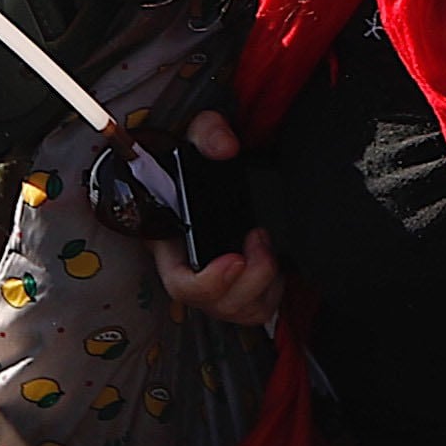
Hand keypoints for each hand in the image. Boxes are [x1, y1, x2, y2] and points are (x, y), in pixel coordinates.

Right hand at [151, 109, 282, 323]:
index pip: (182, 283)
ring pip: (240, 311)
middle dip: (247, 281)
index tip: (234, 258)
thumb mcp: (196, 135)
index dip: (208, 281)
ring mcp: (218, 283)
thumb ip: (208, 133)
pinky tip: (274, 261)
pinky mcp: (242, 286)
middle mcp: (194, 271)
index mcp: (171, 244)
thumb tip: (226, 147)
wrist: (212, 175)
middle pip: (215, 304)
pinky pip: (260, 308)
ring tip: (267, 248)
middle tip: (260, 241)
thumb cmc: (196, 163)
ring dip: (262, 286)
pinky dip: (273, 291)